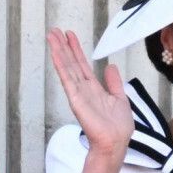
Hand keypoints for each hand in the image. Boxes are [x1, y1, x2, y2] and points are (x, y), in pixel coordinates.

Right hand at [47, 28, 133, 172]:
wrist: (116, 142)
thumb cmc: (118, 127)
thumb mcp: (120, 98)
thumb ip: (114, 83)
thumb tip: (110, 66)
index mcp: (94, 88)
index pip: (82, 64)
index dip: (76, 49)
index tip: (70, 35)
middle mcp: (84, 89)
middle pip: (71, 63)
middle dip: (63, 46)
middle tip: (54, 30)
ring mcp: (78, 93)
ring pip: (67, 67)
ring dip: (59, 51)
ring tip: (52, 35)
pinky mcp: (76, 99)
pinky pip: (67, 79)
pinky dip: (61, 65)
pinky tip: (56, 54)